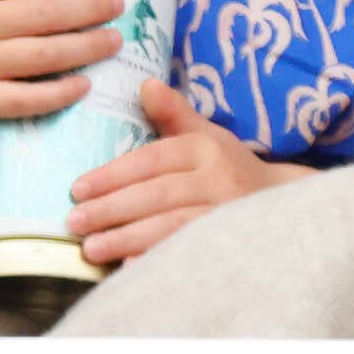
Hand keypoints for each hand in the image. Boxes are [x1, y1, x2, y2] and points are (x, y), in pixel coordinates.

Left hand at [65, 78, 309, 263]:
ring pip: (173, 227)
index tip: (77, 190)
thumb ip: (173, 113)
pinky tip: (129, 269)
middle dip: (113, 209)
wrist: (278, 201)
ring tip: (91, 249)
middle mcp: (219, 180)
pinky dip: (158, 261)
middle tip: (74, 222)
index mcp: (207, 148)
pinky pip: (189, 254)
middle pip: (160, 194)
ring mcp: (226, 215)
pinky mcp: (228, 243)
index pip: (154, 159)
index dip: (114, 174)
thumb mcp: (205, 134)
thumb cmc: (228, 166)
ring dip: (129, 238)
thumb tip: (144, 84)